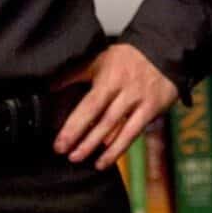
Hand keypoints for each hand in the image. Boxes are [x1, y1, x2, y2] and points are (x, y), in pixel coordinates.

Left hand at [52, 43, 178, 168]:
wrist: (162, 51)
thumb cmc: (126, 59)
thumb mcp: (100, 60)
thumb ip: (76, 73)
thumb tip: (49, 87)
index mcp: (110, 77)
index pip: (89, 105)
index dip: (74, 126)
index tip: (60, 142)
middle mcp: (125, 90)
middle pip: (103, 119)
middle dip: (82, 139)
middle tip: (65, 154)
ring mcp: (140, 100)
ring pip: (117, 128)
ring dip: (97, 146)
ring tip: (78, 158)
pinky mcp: (152, 109)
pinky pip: (133, 132)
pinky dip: (118, 148)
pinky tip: (104, 161)